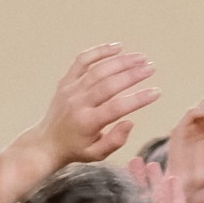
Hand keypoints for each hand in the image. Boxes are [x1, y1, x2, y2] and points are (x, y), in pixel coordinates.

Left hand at [23, 44, 160, 166]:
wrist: (47, 142)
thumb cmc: (76, 149)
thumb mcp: (97, 154)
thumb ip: (115, 141)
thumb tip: (130, 122)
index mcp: (88, 122)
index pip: (117, 107)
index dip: (138, 99)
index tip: (156, 92)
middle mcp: (78, 103)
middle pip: (109, 84)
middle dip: (132, 75)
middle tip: (151, 69)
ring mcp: (71, 89)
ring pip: (98, 70)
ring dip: (121, 62)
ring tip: (141, 58)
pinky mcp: (66, 81)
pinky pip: (82, 61)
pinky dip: (99, 52)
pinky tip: (116, 47)